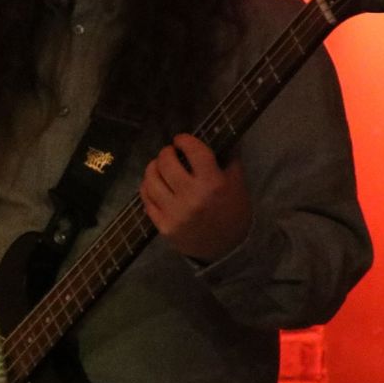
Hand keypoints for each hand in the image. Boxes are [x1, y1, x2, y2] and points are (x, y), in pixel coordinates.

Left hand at [139, 133, 250, 261]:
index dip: (184, 140)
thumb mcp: (237, 184)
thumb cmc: (234, 211)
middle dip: (166, 153)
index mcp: (214, 183)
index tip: (180, 139)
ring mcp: (175, 213)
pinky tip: (153, 185)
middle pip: (166, 164)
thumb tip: (219, 133)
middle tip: (169, 153)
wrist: (228, 248)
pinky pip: (147, 201)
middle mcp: (192, 197)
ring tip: (157, 167)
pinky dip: (147, 188)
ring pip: (151, 181)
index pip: (194, 151)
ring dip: (152, 169)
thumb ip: (229, 158)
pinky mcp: (163, 226)